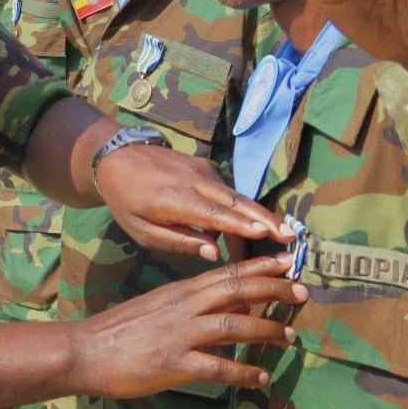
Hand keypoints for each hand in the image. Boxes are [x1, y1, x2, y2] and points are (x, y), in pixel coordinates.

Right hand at [75, 254, 305, 398]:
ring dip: (266, 331)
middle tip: (302, 293)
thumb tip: (231, 305)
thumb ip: (191, 304)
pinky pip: (218, 367)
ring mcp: (179, 335)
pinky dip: (244, 373)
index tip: (287, 260)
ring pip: (233, 326)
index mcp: (179, 291)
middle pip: (236, 291)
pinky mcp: (174, 364)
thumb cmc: (119, 329)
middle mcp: (183, 307)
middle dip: (273, 290)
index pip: (226, 272)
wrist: (84, 349)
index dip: (259, 266)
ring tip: (289, 338)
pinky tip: (260, 378)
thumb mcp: (156, 306)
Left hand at [95, 143, 291, 259]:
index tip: (265, 233)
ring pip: (236, 195)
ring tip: (282, 234)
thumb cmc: (126, 200)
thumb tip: (215, 252)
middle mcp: (192, 181)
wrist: (117, 156)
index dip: (239, 224)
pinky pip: (228, 190)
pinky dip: (242, 208)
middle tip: (290, 236)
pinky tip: (254, 226)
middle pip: (234, 201)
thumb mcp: (141, 229)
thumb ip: (178, 241)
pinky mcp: (206, 167)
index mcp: (172, 199)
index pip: (212, 213)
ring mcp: (202, 170)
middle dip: (264, 218)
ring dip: (259, 215)